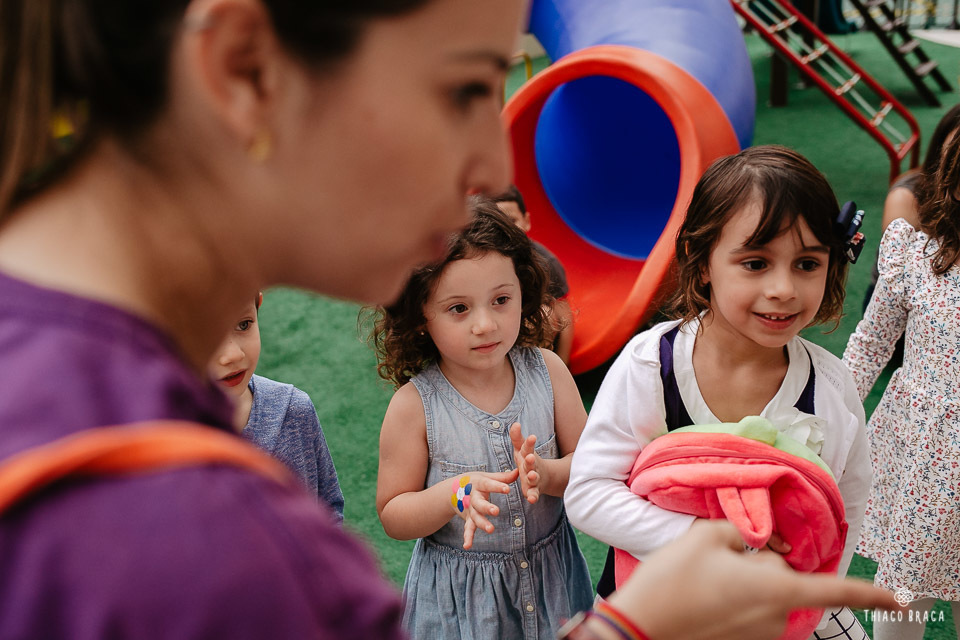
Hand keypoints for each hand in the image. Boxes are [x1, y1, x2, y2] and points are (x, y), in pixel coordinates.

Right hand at [450, 469, 518, 549]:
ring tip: (490, 529)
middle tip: (496, 511)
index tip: (507, 489)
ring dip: (482, 523)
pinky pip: (468, 529)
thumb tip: (519, 471)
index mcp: (478, 484)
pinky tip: (467, 546)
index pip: (488, 484)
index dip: (497, 487)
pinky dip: (467, 537)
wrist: (452, 490)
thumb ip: (502, 477)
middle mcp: (473, 497)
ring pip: (475, 517)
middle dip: (487, 507)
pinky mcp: (468, 519)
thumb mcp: (486, 477)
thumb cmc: (475, 482)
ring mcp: (470, 510)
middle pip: (479, 503)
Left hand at [510, 422, 542, 503]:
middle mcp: (533, 466)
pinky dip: (533, 496)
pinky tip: (530, 499)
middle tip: (530, 457)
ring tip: (531, 476)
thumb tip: (515, 423)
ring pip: (534, 478)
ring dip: (533, 477)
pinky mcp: (534, 490)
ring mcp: (535, 478)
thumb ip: (517, 438)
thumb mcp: (521, 449)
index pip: (528, 447)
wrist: (544, 477)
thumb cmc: (528, 460)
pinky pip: (534, 494)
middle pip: (531, 463)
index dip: (530, 442)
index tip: (532, 436)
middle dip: (531, 460)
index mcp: (528, 455)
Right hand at [606, 520, 899, 639]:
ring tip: (705, 578)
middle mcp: (774, 618)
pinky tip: (703, 594)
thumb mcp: (704, 538)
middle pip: (783, 579)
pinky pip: (749, 614)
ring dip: (746, 583)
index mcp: (774, 589)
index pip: (835, 589)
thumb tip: (752, 539)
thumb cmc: (673, 582)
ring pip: (765, 597)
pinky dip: (734, 601)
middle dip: (762, 564)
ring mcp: (758, 636)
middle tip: (722, 554)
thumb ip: (739, 530)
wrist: (640, 628)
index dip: (870, 592)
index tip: (897, 599)